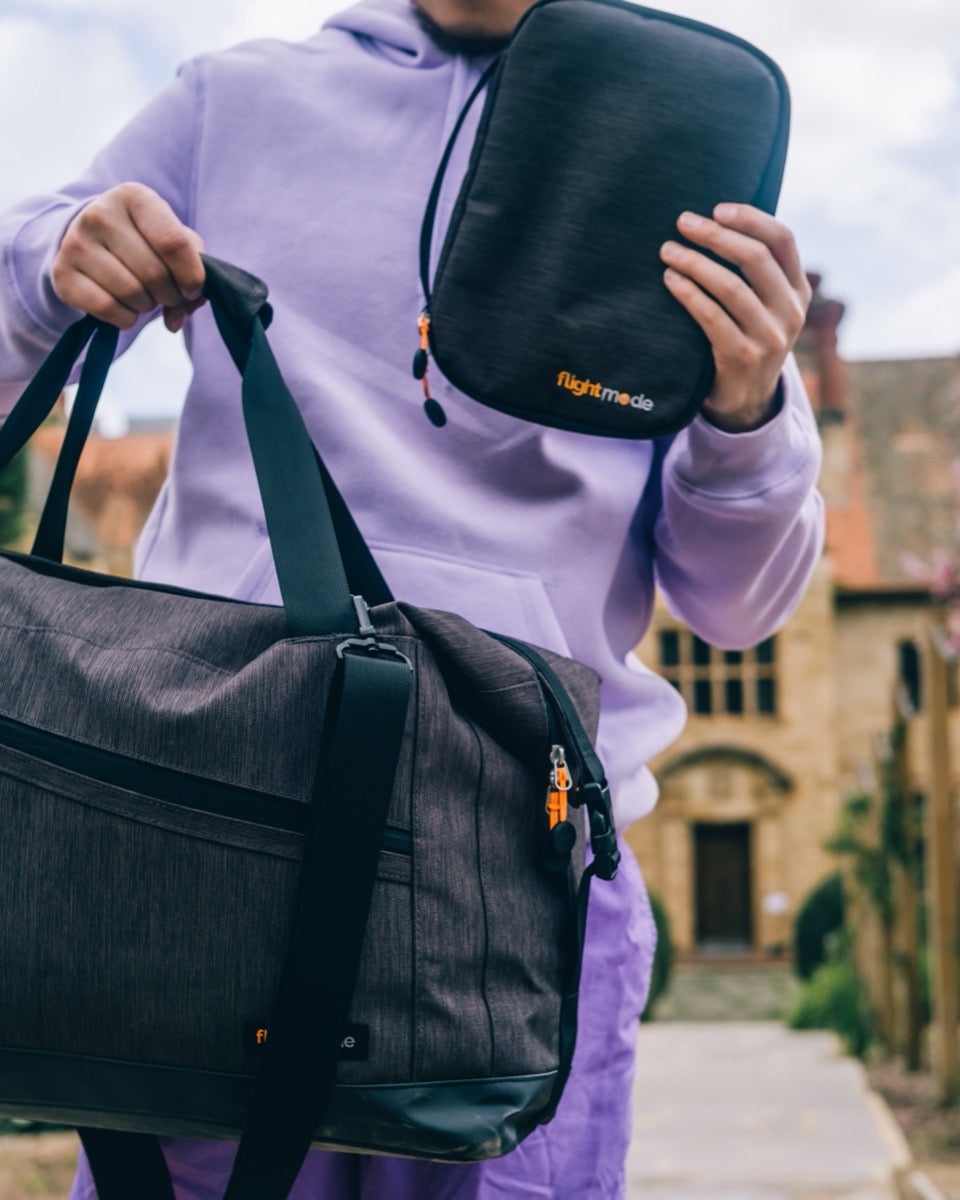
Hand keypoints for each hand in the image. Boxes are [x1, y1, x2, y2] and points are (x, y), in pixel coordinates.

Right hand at [52, 182, 205, 332]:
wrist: (92, 239)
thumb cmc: (144, 240)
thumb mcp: (174, 242)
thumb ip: (193, 275)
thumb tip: (179, 316)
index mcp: (134, 197)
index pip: (174, 243)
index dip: (192, 277)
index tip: (193, 288)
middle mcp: (100, 213)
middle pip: (154, 273)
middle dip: (171, 295)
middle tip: (167, 294)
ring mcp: (76, 242)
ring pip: (132, 293)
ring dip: (148, 306)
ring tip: (144, 296)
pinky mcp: (62, 272)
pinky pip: (107, 308)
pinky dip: (126, 318)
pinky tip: (125, 307)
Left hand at [659, 204, 810, 431]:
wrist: (746, 401)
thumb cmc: (746, 339)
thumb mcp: (765, 307)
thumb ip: (756, 273)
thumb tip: (716, 220)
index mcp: (798, 291)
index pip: (782, 240)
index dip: (750, 218)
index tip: (717, 208)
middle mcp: (790, 312)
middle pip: (755, 258)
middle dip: (715, 235)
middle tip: (682, 222)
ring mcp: (769, 337)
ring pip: (731, 287)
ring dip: (695, 262)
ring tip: (667, 251)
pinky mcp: (742, 357)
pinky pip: (711, 317)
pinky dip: (688, 293)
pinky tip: (670, 280)